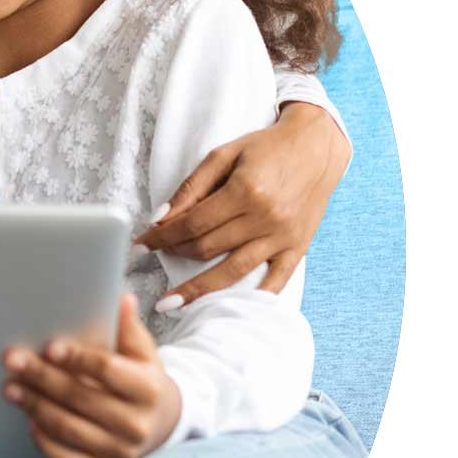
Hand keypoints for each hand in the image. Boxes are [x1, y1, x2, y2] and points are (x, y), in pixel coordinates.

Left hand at [4, 294, 181, 457]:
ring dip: (35, 406)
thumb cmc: (143, 382)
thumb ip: (129, 329)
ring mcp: (120, 451)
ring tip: (10, 387)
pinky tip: (28, 420)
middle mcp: (136, 424)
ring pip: (69, 429)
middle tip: (12, 360)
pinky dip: (45, 442)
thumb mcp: (144, 355)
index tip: (50, 347)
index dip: (78, 358)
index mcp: (148, 389)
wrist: (163, 427)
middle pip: (81, 398)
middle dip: (42, 377)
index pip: (109, 371)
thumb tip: (121, 298)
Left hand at [133, 102, 348, 307]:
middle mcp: (264, 218)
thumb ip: (192, 187)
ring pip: (232, 271)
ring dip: (198, 289)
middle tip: (157, 256)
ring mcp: (283, 237)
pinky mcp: (298, 248)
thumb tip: (160, 216)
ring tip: (171, 302)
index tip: (140, 245)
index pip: (191, 224)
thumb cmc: (266, 148)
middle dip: (176, 253)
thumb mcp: (224, 155)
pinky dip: (252, 297)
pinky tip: (227, 310)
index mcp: (245, 191)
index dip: (161, 236)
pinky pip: (275, 281)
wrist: (317, 147)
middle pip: (208, 247)